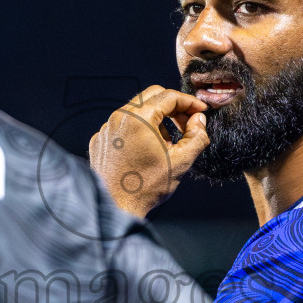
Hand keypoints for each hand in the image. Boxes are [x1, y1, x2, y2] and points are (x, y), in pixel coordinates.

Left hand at [88, 86, 208, 217]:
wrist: (116, 206)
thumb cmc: (145, 187)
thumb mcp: (181, 161)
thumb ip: (196, 136)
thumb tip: (199, 120)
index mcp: (138, 118)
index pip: (169, 96)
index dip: (190, 102)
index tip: (201, 111)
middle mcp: (119, 117)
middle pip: (151, 96)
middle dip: (173, 107)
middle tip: (188, 123)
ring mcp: (107, 128)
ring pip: (137, 111)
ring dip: (157, 119)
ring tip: (168, 143)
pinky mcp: (101, 141)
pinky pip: (123, 126)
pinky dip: (139, 131)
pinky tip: (147, 150)